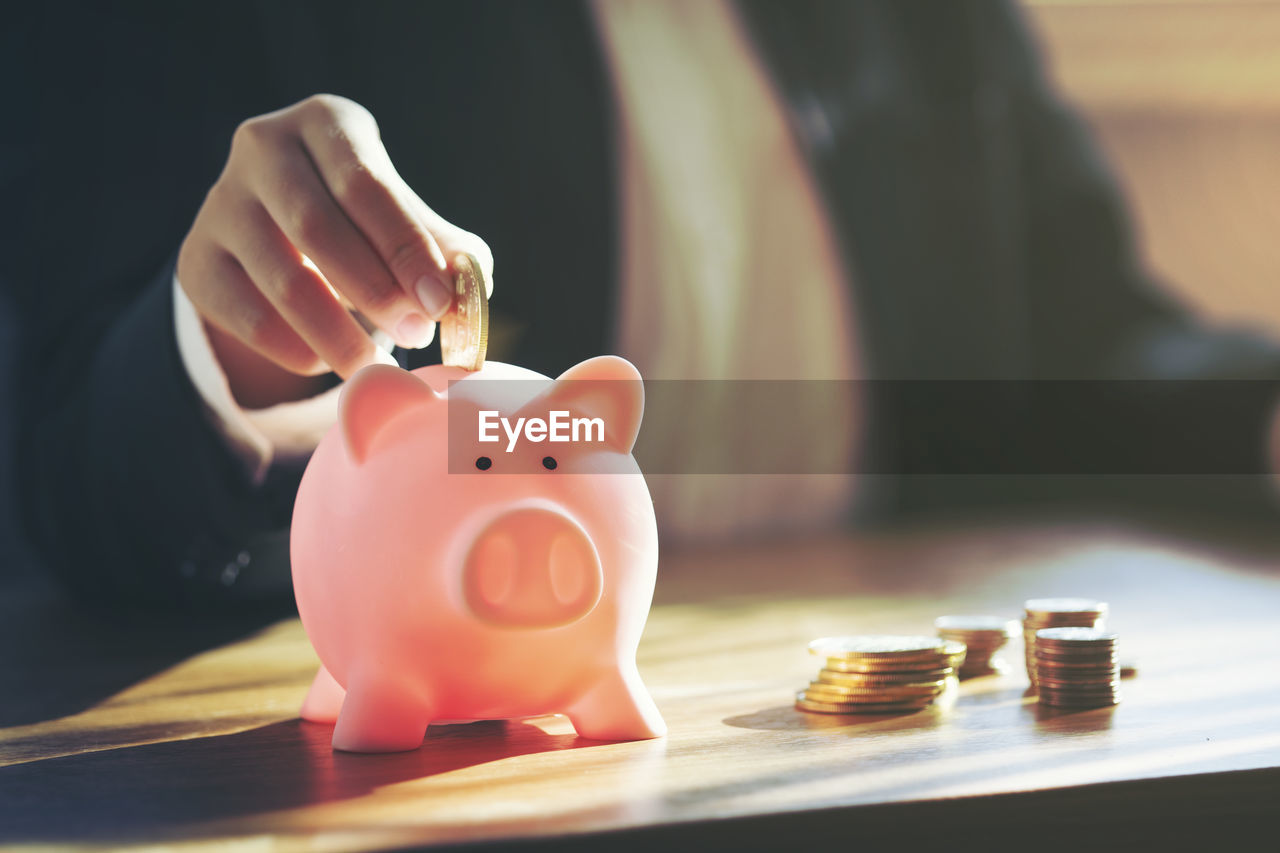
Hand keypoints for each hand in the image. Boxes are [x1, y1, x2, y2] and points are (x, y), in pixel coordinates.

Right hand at [177, 94, 492, 407]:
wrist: (281, 234)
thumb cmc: (365, 222)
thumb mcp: (408, 219)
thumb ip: (447, 250)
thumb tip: (468, 290)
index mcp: (325, 123)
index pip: (364, 185)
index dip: (405, 248)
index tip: (438, 303)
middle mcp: (261, 148)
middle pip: (315, 226)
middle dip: (375, 290)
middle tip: (416, 335)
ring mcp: (220, 203)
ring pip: (280, 278)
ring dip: (338, 333)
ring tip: (378, 366)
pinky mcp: (197, 260)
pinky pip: (247, 316)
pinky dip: (296, 348)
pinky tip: (330, 363)